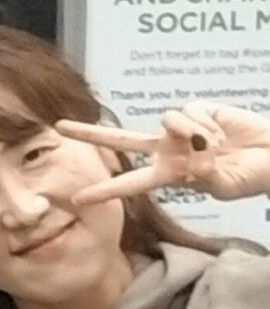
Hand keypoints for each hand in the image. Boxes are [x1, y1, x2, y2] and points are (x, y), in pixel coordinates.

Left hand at [59, 102, 269, 204]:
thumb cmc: (250, 176)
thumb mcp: (223, 186)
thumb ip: (201, 175)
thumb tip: (187, 155)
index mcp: (168, 174)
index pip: (129, 184)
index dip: (104, 191)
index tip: (76, 198)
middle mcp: (167, 150)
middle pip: (120, 141)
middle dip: (90, 134)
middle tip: (58, 127)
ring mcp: (178, 130)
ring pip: (167, 122)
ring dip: (195, 135)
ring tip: (216, 146)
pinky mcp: (196, 109)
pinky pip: (186, 113)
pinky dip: (204, 124)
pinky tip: (219, 132)